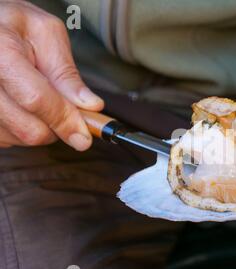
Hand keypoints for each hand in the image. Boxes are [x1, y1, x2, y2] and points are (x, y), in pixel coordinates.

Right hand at [0, 0, 102, 149]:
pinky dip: (22, 130)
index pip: (36, 99)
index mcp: (1, 52)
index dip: (65, 121)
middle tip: (64, 109)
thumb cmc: (17, 26)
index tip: (85, 136)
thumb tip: (91, 107)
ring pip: (18, 138)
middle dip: (56, 127)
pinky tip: (22, 106)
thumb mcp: (48, 35)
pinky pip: (6, 139)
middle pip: (27, 128)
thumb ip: (67, 73)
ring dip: (40, 128)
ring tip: (39, 99)